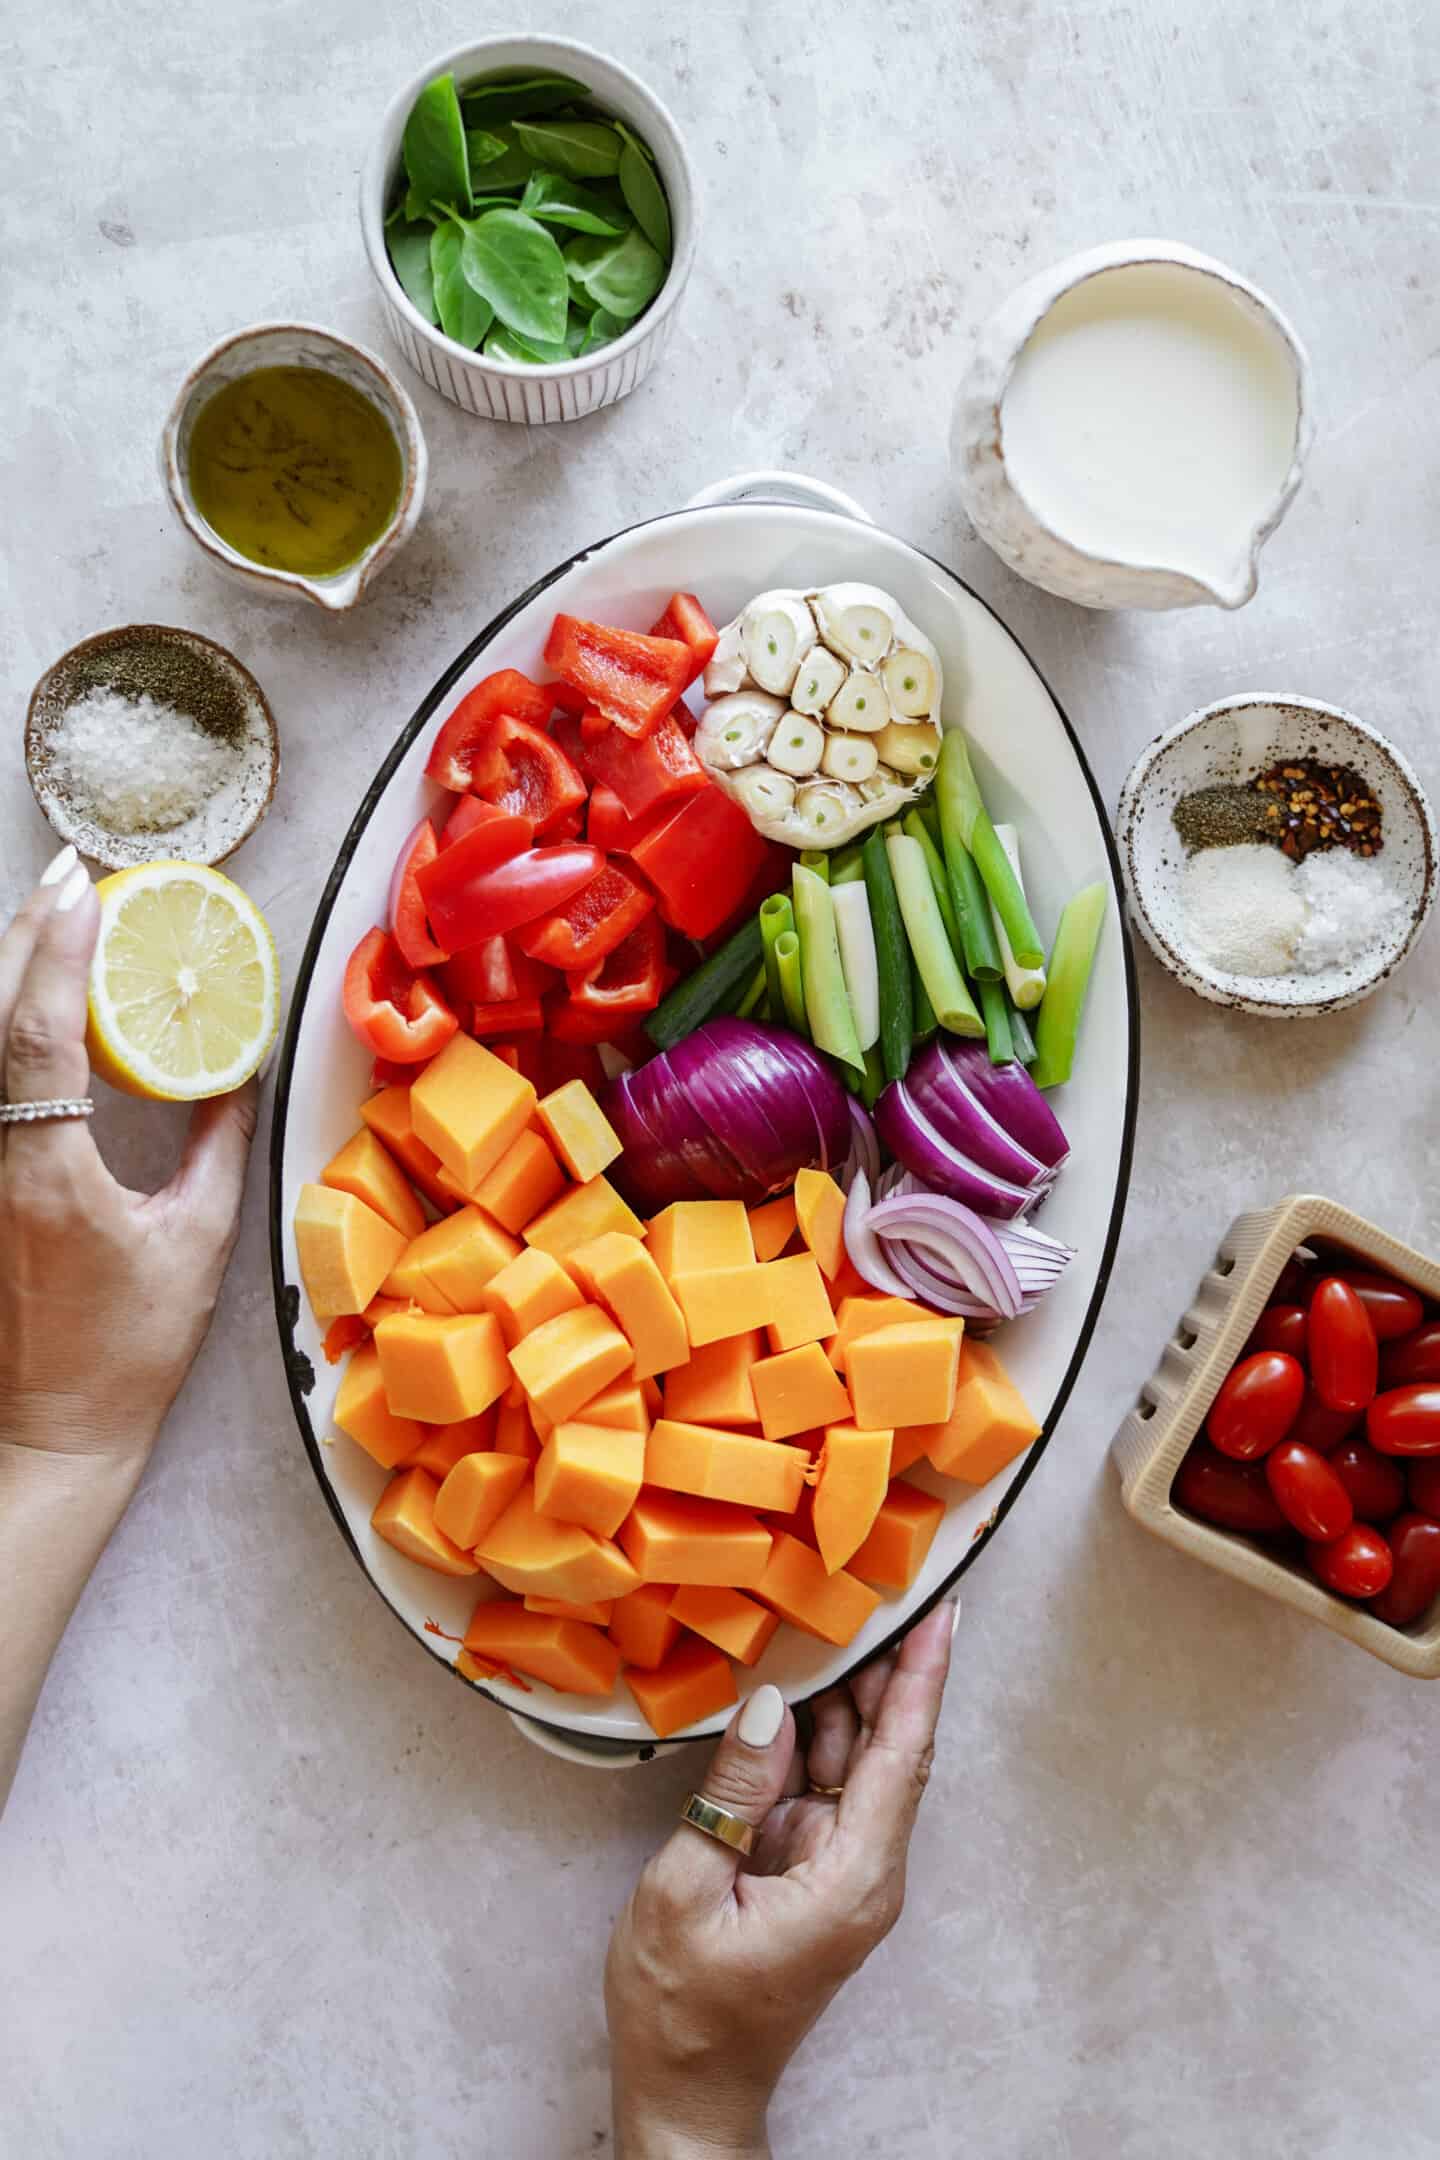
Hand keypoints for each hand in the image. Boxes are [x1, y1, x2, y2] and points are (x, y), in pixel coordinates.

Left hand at [0, 848, 256, 1462]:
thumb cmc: (125, 1350)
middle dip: (22, 937)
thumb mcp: (195, 1244)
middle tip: (66, 880)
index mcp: (43, 1175)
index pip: (34, 1034)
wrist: (46, 1430)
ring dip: (6, 977)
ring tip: (47, 923)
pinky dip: (2, 1032)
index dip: (55, 950)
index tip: (84, 887)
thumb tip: (235, 1070)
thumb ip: (216, 1148)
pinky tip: (25, 1005)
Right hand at [606, 1598, 956, 2158]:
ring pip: (853, 1757)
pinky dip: (807, 1730)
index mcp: (853, 1878)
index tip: (944, 1611)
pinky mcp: (810, 1867)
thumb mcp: (687, 1891)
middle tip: (877, 1579)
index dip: (923, 1678)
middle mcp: (863, 1867)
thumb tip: (767, 1705)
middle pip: (887, 1746)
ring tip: (832, 1607)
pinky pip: (820, 1782)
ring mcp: (838, 1866)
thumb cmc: (683, 2011)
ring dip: (842, 1690)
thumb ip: (732, 1793)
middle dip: (884, 1663)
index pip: (904, 1755)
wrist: (687, 2093)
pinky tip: (792, 1680)